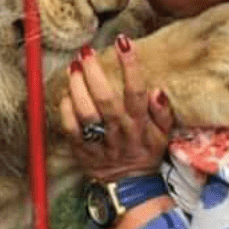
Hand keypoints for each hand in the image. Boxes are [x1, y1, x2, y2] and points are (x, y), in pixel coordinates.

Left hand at [59, 34, 173, 181]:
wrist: (129, 186)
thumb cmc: (145, 152)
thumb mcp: (163, 135)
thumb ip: (162, 112)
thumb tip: (157, 89)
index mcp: (140, 125)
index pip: (136, 92)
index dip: (130, 66)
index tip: (124, 41)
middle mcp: (119, 132)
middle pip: (106, 100)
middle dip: (95, 73)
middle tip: (87, 52)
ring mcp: (99, 143)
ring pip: (85, 113)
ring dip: (77, 87)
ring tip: (74, 67)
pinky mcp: (82, 151)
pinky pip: (70, 129)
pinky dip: (66, 109)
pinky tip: (66, 92)